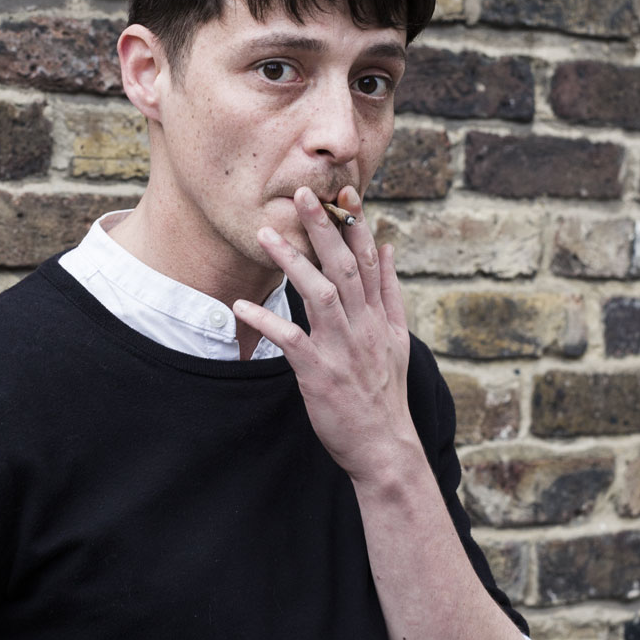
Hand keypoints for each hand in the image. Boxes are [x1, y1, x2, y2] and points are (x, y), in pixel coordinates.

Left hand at [233, 186, 419, 483]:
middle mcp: (364, 326)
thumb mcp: (398, 339)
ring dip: (293, 262)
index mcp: (380, 317)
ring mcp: (343, 349)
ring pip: (320, 294)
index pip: (370, 261)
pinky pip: (291, 340)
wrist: (385, 446)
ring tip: (265, 235)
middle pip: (346, 267)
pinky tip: (241, 305)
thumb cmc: (384, 393)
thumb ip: (391, 293)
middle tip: (303, 195)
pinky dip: (267, 320)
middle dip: (325, 228)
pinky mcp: (320, 373)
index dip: (357, 225)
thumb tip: (388, 248)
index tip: (344, 192)